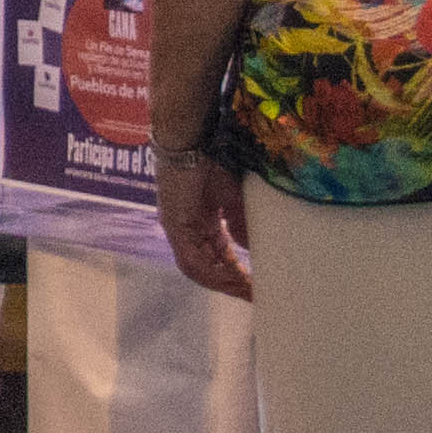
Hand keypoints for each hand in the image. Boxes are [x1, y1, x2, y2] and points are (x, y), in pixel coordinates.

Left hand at [155, 151, 254, 299]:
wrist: (192, 136)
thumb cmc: (212, 158)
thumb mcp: (234, 196)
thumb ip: (242, 223)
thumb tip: (252, 248)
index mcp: (199, 222)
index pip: (217, 257)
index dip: (236, 274)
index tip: (257, 288)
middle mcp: (185, 230)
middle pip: (207, 268)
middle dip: (232, 284)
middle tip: (256, 296)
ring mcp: (177, 230)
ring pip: (198, 269)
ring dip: (224, 283)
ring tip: (248, 292)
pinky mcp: (174, 226)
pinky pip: (192, 260)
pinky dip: (213, 273)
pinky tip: (232, 281)